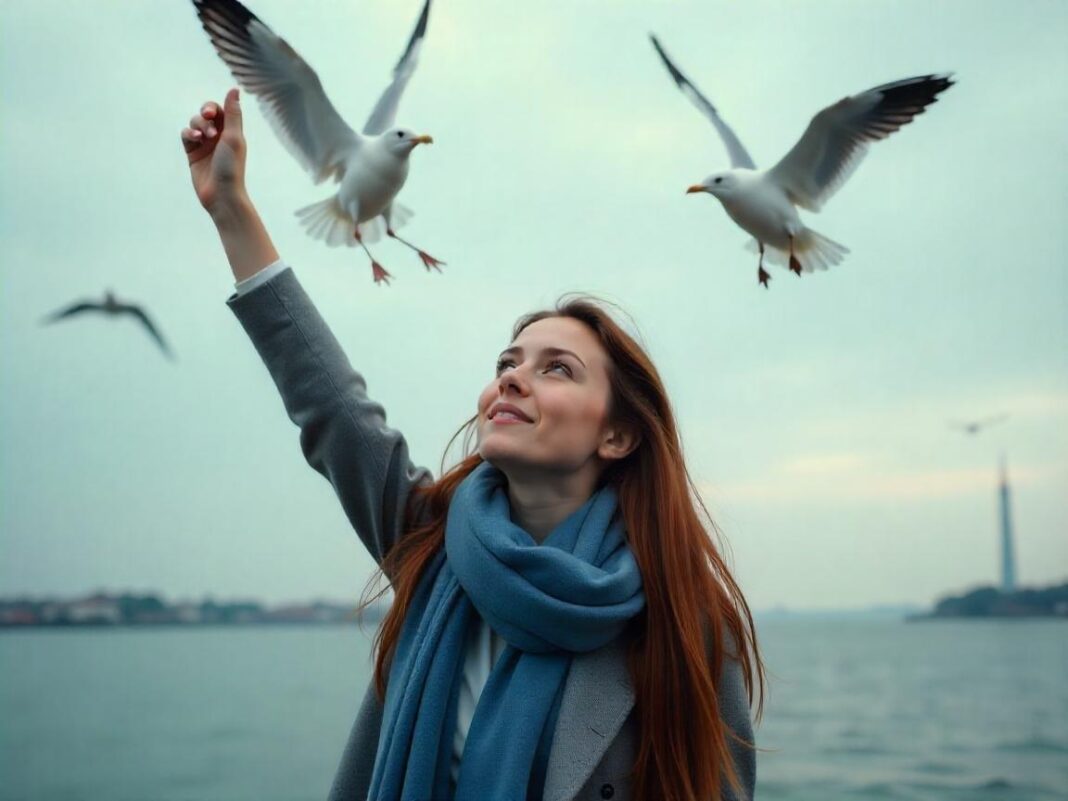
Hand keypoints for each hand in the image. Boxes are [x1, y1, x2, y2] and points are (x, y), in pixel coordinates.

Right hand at [180, 88, 247, 215]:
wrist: (221, 194)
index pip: (220, 110)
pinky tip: (194, 139)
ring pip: (195, 123)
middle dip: (204, 115)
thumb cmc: (231, 166)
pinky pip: (186, 135)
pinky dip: (188, 133)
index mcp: (232, 132)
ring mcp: (205, 145)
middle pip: (206, 114)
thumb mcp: (233, 137)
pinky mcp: (193, 153)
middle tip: (207, 118)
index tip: (210, 113)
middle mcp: (219, 137)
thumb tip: (235, 88)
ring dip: (197, 125)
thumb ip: (233, 113)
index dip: (213, 107)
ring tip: (203, 137)